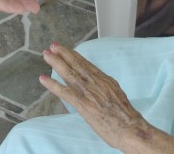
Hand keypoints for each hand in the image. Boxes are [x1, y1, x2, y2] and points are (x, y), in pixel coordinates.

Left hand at [39, 43, 164, 150]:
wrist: (130, 127)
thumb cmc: (126, 116)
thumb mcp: (117, 95)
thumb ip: (105, 89)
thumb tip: (99, 87)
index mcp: (104, 80)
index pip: (86, 64)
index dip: (74, 56)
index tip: (66, 49)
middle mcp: (95, 82)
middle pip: (76, 64)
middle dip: (64, 54)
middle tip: (53, 45)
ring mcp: (88, 92)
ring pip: (69, 73)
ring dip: (56, 63)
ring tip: (46, 54)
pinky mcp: (83, 104)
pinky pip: (64, 92)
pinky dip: (52, 84)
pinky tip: (43, 78)